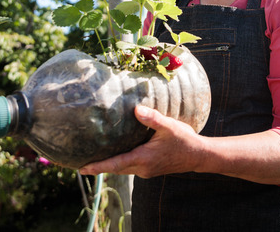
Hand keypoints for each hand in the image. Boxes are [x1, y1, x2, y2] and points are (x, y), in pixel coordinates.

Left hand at [78, 105, 204, 176]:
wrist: (199, 156)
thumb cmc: (184, 141)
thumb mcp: (169, 126)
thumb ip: (152, 118)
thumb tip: (136, 109)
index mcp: (144, 158)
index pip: (115, 164)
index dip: (98, 167)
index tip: (82, 169)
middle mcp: (142, 168)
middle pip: (115, 169)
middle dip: (99, 167)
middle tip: (81, 164)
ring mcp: (146, 171)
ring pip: (122, 169)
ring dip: (109, 165)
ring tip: (94, 160)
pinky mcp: (150, 170)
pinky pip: (130, 167)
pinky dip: (120, 163)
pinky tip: (117, 154)